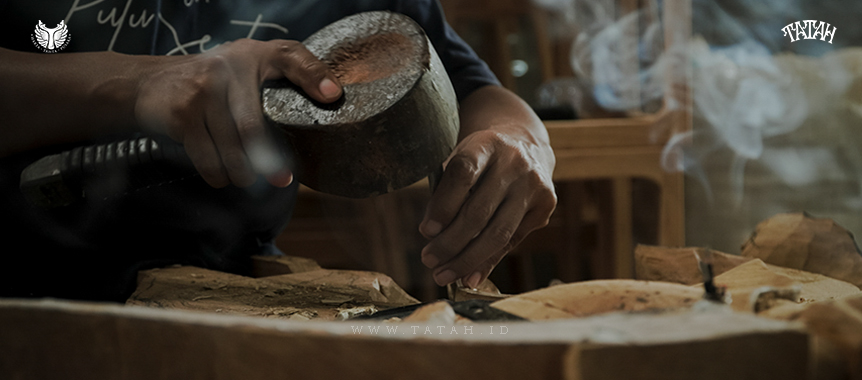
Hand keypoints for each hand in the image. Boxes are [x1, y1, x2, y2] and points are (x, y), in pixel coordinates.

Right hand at [134, 39, 341, 187]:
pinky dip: (217, 174)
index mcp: (257, 54)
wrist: (152, 81)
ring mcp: (203, 90)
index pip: (291, 57)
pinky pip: (207, 157)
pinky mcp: (183, 113)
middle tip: (281, 179)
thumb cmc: (215, 81)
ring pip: (232, 148)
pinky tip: (222, 176)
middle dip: (269, 160)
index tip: (334, 96)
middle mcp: (230, 67)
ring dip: (242, 174)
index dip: (314, 75)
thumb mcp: (249, 70)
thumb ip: (285, 80)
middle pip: (255, 125)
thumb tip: (330, 102)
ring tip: (247, 180)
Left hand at [419, 124, 556, 288]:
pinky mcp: (545, 205)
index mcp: (487, 144)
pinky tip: (470, 276)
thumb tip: (432, 235)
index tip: (425, 231)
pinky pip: (512, 241)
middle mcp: (515, 163)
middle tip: (428, 260)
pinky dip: (488, 262)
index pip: (463, 174)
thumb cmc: (482, 158)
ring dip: (467, 259)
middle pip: (479, 211)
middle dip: (450, 242)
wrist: (525, 144)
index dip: (443, 205)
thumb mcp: (460, 160)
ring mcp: (534, 185)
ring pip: (498, 233)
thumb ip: (446, 191)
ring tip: (443, 274)